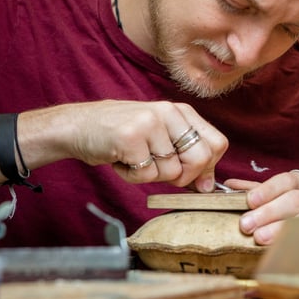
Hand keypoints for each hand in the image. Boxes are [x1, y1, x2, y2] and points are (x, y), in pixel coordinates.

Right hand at [62, 100, 227, 191]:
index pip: (218, 144)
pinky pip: (146, 176)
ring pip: (172, 171)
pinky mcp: (131, 137)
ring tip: (134, 160)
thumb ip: (187, 159)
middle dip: (183, 177)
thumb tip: (208, 186)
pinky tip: (121, 161)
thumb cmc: (124, 136)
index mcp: (182, 112)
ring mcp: (150, 122)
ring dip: (151, 176)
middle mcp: (170, 112)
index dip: (208, 167)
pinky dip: (132, 177)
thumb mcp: (161, 140)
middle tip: (159, 171)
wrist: (79, 127)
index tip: (191, 176)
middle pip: (200, 159)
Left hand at [225, 169, 298, 244]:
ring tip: (262, 239)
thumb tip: (231, 185)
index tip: (249, 201)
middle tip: (247, 225)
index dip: (267, 190)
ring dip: (283, 229)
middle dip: (269, 212)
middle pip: (296, 201)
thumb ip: (267, 188)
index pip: (287, 181)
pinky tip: (290, 250)